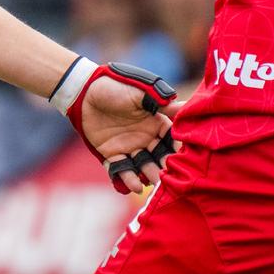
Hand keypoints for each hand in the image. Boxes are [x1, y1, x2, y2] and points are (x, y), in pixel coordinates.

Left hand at [50, 58, 177, 194]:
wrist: (85, 91)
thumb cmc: (116, 87)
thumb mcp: (141, 93)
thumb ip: (162, 103)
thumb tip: (187, 107)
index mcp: (155, 122)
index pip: (172, 139)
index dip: (178, 149)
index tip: (187, 159)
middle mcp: (145, 138)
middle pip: (160, 157)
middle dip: (166, 167)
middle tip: (172, 177)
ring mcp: (129, 147)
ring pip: (144, 166)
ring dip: (150, 175)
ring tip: (155, 183)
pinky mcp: (111, 154)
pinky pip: (122, 169)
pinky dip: (129, 178)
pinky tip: (137, 186)